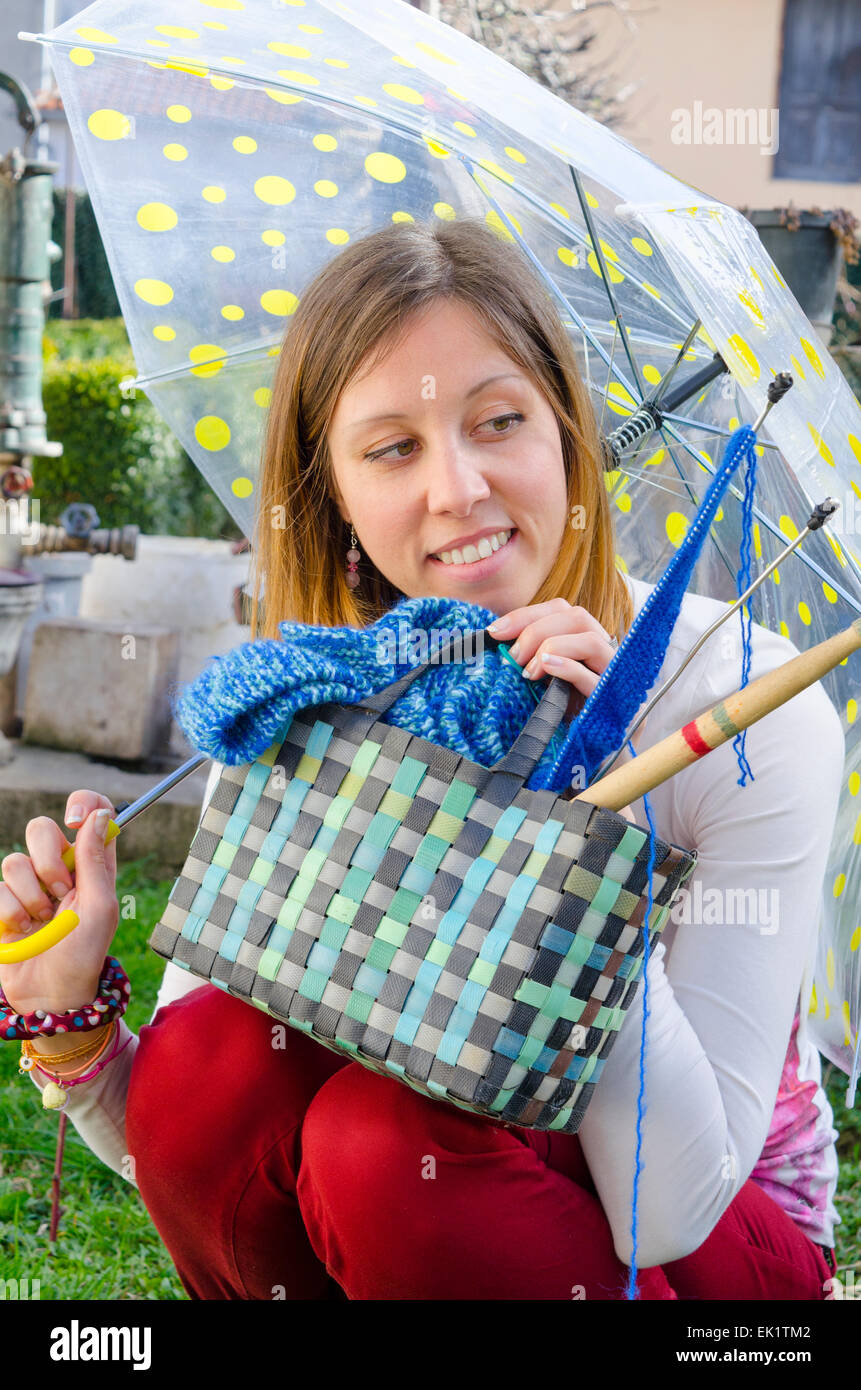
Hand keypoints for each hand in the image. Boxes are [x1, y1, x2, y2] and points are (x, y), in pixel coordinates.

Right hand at [0, 791, 119, 1017]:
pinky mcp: (5, 903)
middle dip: (47, 860)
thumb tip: (98, 814)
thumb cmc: (84, 953)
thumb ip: (96, 860)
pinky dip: (13, 913)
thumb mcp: (100, 908)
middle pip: (41, 827)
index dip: (82, 804)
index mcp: (92, 863)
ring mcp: (30, 885)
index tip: (74, 819)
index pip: (90, 811)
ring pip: (14, 861)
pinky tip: (24, 932)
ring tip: (44, 921)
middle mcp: (60, 867)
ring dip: (31, 896)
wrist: (50, 994)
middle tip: (62, 892)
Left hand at [488, 597, 620, 720]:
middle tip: (512, 656)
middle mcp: (605, 653)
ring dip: (552, 647)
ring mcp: (614, 677)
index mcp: (586, 644)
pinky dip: (567, 667)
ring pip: (591, 640)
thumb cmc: (565, 719)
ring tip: (528, 672)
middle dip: (536, 630)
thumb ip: (531, 660)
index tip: (494, 631)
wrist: (591, 758)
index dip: (526, 614)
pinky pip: (595, 678)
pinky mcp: (614, 702)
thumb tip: (497, 641)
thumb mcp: (545, 683)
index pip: (561, 610)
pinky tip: (546, 670)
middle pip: (577, 617)